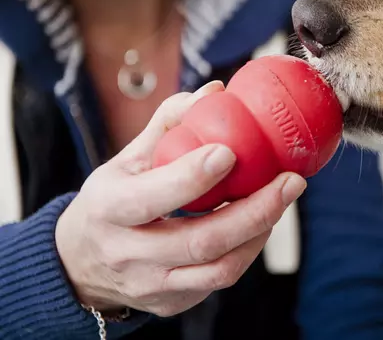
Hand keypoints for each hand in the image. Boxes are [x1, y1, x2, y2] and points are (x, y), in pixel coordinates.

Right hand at [55, 81, 306, 316]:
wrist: (80, 264)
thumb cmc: (112, 199)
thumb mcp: (126, 159)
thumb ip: (169, 124)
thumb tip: (215, 91)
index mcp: (108, 210)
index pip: (151, 198)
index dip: (192, 177)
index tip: (231, 151)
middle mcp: (127, 254)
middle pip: (200, 241)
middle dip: (255, 210)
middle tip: (290, 180)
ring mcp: (151, 285)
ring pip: (219, 268)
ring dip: (260, 231)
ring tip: (284, 198)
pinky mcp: (172, 302)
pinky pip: (220, 279)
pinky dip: (248, 249)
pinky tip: (263, 221)